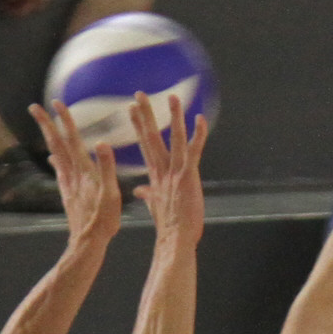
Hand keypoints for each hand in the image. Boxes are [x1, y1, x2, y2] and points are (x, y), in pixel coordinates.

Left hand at [30, 99, 122, 243]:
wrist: (88, 243)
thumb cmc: (103, 221)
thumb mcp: (111, 194)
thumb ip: (106, 168)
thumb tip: (102, 143)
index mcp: (85, 171)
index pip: (73, 139)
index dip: (65, 120)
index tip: (56, 102)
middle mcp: (73, 174)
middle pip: (57, 143)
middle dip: (46, 123)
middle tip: (34, 106)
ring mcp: (68, 183)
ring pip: (55, 153)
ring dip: (48, 136)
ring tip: (42, 123)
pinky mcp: (68, 193)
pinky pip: (59, 170)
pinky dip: (54, 158)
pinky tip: (51, 156)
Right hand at [128, 91, 208, 243]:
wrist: (176, 239)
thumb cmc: (169, 226)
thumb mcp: (155, 206)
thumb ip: (148, 194)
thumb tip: (139, 190)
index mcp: (155, 175)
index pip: (144, 145)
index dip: (139, 126)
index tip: (131, 109)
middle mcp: (163, 170)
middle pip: (151, 137)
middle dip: (145, 115)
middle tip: (139, 94)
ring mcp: (175, 172)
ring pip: (173, 139)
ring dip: (173, 117)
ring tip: (171, 97)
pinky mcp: (188, 176)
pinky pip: (194, 151)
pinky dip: (198, 135)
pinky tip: (200, 119)